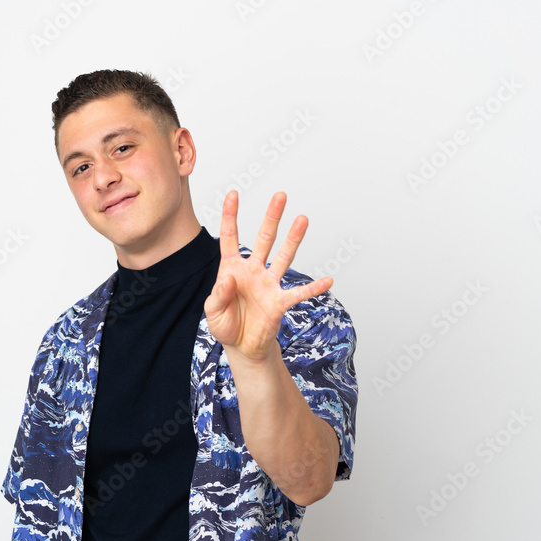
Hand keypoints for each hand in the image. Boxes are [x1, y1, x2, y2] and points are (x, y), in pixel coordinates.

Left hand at [203, 190, 331, 361]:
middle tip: (280, 196)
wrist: (241, 346)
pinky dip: (313, 288)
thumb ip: (218, 295)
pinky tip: (327, 281)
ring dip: (293, 239)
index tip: (233, 194)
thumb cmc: (226, 325)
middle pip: (264, 238)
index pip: (230, 237)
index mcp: (232, 269)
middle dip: (272, 217)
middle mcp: (254, 271)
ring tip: (302, 219)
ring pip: (284, 257)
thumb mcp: (212, 311)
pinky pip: (299, 293)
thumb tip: (229, 280)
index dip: (230, 215)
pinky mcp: (280, 302)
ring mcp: (269, 284)